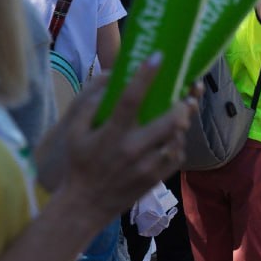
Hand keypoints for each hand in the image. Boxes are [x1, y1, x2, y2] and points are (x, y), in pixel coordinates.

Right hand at [50, 55, 197, 223]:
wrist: (87, 204)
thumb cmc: (81, 163)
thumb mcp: (75, 133)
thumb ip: (90, 106)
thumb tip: (110, 81)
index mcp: (112, 134)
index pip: (130, 100)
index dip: (145, 77)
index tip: (158, 57)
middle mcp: (133, 149)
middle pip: (170, 121)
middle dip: (183, 105)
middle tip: (185, 96)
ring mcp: (148, 165)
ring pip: (178, 138)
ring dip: (182, 124)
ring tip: (182, 113)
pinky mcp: (158, 178)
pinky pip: (178, 155)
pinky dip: (178, 143)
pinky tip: (173, 137)